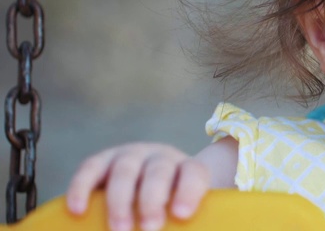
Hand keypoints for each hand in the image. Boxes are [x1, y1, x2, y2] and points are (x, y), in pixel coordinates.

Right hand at [66, 142, 210, 230]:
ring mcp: (131, 155)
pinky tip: (77, 210)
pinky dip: (81, 188)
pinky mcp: (102, 160)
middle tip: (149, 229)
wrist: (150, 183)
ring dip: (120, 201)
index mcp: (187, 170)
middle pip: (158, 172)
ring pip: (125, 170)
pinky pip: (90, 168)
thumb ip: (181, 225)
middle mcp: (160, 157)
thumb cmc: (170, 207)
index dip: (189, 192)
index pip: (194, 174)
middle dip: (152, 200)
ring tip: (119, 230)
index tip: (181, 215)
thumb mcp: (182, 213)